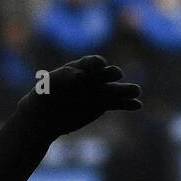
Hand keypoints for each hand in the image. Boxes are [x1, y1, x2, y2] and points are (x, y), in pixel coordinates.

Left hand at [17, 55, 141, 137]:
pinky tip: (137, 105)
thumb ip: (64, 76)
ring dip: (126, 90)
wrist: (44, 117)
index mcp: (79, 68)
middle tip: (116, 74)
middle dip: (111, 73)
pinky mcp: (101, 105)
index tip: (98, 66)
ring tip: (136, 91)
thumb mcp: (47, 84)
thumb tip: (82, 76)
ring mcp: (98, 91)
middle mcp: (91, 78)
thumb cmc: (43, 97)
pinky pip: (116, 104)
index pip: (90, 62)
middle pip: (105, 74)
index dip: (95, 63)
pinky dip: (126, 104)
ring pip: (114, 90)